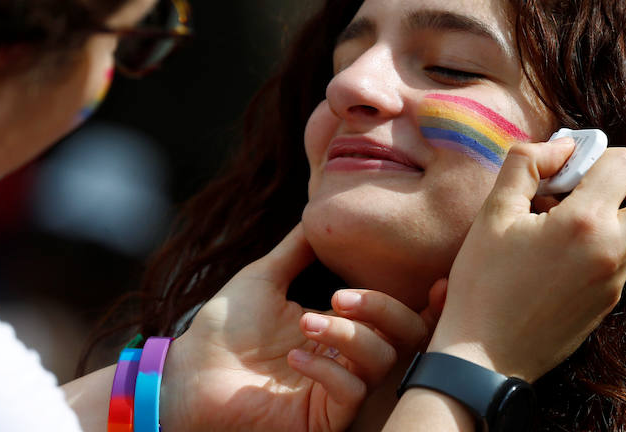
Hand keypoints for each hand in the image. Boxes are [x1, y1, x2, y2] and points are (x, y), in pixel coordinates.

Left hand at [159, 224, 437, 431]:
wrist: (186, 375)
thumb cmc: (221, 331)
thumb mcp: (264, 278)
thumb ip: (297, 250)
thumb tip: (317, 213)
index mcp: (341, 326)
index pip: (400, 317)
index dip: (429, 304)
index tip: (439, 282)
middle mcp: (347, 357)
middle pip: (406, 337)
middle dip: (384, 309)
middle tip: (340, 296)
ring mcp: (336, 388)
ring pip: (382, 361)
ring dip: (348, 335)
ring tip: (304, 323)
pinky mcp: (322, 417)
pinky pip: (352, 393)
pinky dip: (328, 369)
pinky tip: (296, 357)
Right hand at [428, 139, 625, 381]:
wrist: (484, 360)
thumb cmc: (483, 285)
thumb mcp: (493, 213)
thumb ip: (527, 164)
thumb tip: (563, 148)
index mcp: (586, 224)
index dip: (600, 151)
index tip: (567, 165)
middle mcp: (614, 251)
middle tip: (611, 171)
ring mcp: (618, 280)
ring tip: (580, 205)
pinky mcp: (611, 300)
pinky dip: (613, 232)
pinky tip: (565, 240)